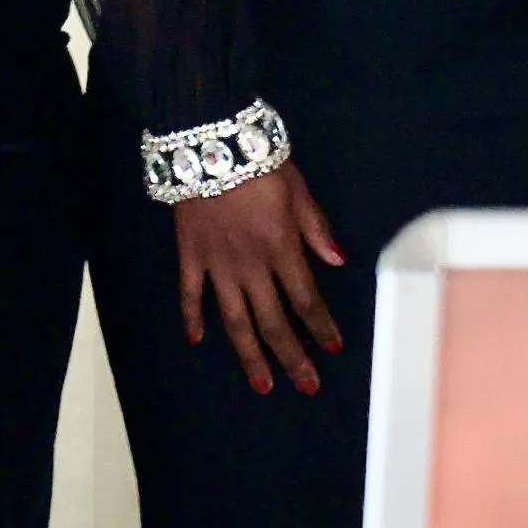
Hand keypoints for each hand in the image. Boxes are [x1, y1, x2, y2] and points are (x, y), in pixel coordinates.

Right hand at [171, 162, 346, 395]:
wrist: (209, 142)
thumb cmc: (261, 163)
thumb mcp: (299, 190)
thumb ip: (315, 229)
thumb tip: (338, 261)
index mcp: (281, 248)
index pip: (306, 298)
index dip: (320, 327)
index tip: (332, 350)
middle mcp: (249, 265)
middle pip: (273, 320)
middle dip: (292, 356)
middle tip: (306, 385)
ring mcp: (216, 264)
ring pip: (234, 320)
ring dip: (249, 354)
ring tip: (262, 384)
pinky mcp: (189, 256)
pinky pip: (190, 294)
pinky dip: (192, 318)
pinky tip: (198, 340)